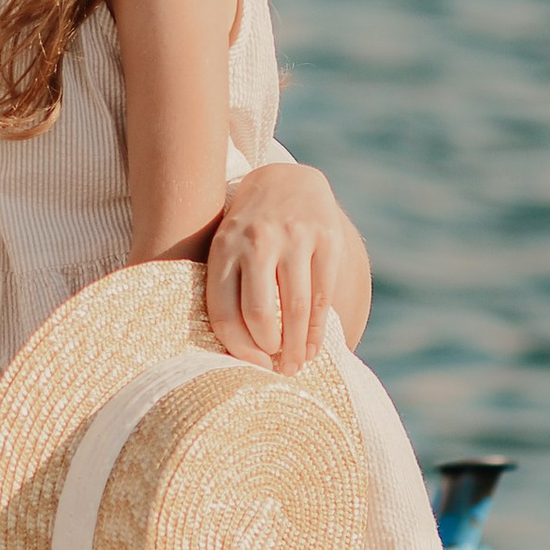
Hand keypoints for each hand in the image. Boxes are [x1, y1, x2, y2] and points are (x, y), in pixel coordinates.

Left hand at [204, 161, 358, 370]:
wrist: (287, 180)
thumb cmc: (250, 229)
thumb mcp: (226, 246)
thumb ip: (227, 286)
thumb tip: (234, 350)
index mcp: (223, 248)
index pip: (224, 312)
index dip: (239, 349)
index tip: (251, 366)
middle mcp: (256, 241)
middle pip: (260, 314)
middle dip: (269, 350)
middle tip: (277, 369)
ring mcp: (293, 238)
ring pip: (295, 308)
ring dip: (297, 346)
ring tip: (297, 364)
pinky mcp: (325, 237)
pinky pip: (322, 295)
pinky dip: (318, 329)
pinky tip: (314, 346)